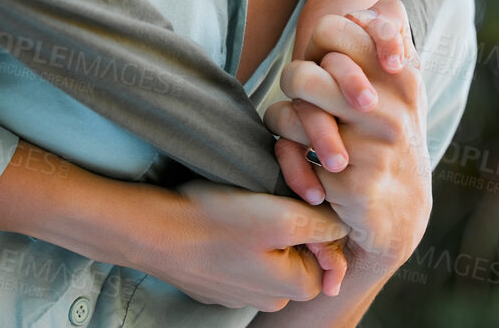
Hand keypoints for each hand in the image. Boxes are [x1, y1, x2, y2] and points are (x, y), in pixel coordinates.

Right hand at [120, 180, 347, 311]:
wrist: (154, 233)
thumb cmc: (215, 222)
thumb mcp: (281, 215)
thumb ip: (322, 223)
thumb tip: (343, 225)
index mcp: (295, 287)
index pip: (328, 252)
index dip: (315, 218)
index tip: (291, 198)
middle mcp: (272, 300)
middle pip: (298, 254)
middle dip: (287, 226)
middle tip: (261, 201)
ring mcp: (240, 295)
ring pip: (268, 256)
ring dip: (260, 233)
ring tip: (237, 211)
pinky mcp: (216, 285)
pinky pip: (239, 259)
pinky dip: (234, 241)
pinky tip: (218, 224)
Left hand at [267, 20, 432, 275]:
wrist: (399, 214)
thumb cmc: (387, 138)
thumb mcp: (399, 86)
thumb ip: (389, 38)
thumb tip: (379, 3)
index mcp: (402, 76)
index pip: (336, 28)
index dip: (322, 38)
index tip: (333, 57)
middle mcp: (391, 106)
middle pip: (304, 71)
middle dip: (298, 81)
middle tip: (312, 99)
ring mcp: (372, 143)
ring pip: (293, 107)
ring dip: (291, 119)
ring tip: (305, 134)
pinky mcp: (351, 180)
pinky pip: (287, 147)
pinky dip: (287, 157)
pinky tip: (303, 169)